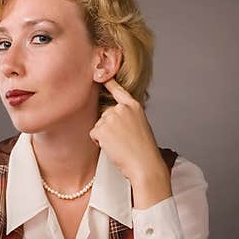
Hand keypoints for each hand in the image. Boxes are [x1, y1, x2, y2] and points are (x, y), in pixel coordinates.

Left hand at [90, 79, 170, 206]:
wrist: (144, 164)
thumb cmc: (144, 150)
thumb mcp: (141, 125)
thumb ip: (128, 116)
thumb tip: (115, 116)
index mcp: (134, 106)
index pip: (119, 91)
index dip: (109, 83)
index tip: (101, 74)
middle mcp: (122, 108)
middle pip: (105, 115)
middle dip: (109, 128)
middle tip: (123, 141)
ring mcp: (111, 117)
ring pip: (99, 125)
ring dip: (104, 136)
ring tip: (119, 145)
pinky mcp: (103, 128)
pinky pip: (94, 134)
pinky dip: (99, 143)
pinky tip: (113, 147)